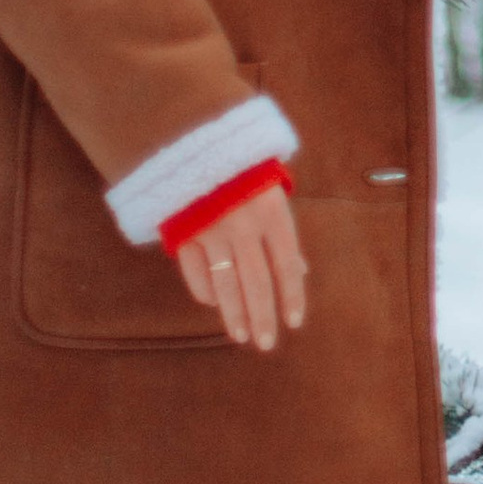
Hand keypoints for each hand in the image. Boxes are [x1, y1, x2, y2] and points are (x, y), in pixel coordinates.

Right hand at [175, 182, 306, 351]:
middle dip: (262, 317)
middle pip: (256, 283)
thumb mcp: (273, 190)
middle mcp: (243, 225)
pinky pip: (195, 273)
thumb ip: (283, 232)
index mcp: (272, 212)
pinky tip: (214, 304)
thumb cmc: (245, 167)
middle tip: (267, 344)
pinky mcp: (184, 232)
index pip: (286, 265)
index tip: (294, 323)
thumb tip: (298, 271)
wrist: (195, 139)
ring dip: (233, 314)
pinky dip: (205, 293)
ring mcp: (211, 230)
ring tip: (241, 336)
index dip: (292, 296)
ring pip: (224, 285)